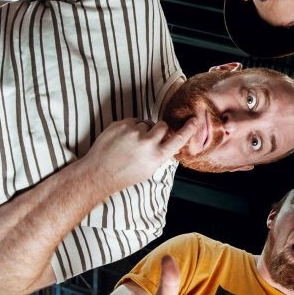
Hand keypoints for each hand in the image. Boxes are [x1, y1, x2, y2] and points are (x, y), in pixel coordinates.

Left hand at [83, 118, 197, 191]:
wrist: (98, 173)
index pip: (178, 139)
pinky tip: (122, 140)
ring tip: (130, 144)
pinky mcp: (120, 124)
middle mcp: (147, 143)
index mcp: (156, 156)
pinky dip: (129, 128)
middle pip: (162, 126)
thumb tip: (170, 141)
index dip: (188, 129)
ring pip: (146, 123)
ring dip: (142, 130)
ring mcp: (133, 132)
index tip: (195, 120)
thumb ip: (160, 154)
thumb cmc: (124, 175)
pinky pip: (132, 121)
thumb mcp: (149, 170)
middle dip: (159, 130)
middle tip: (149, 139)